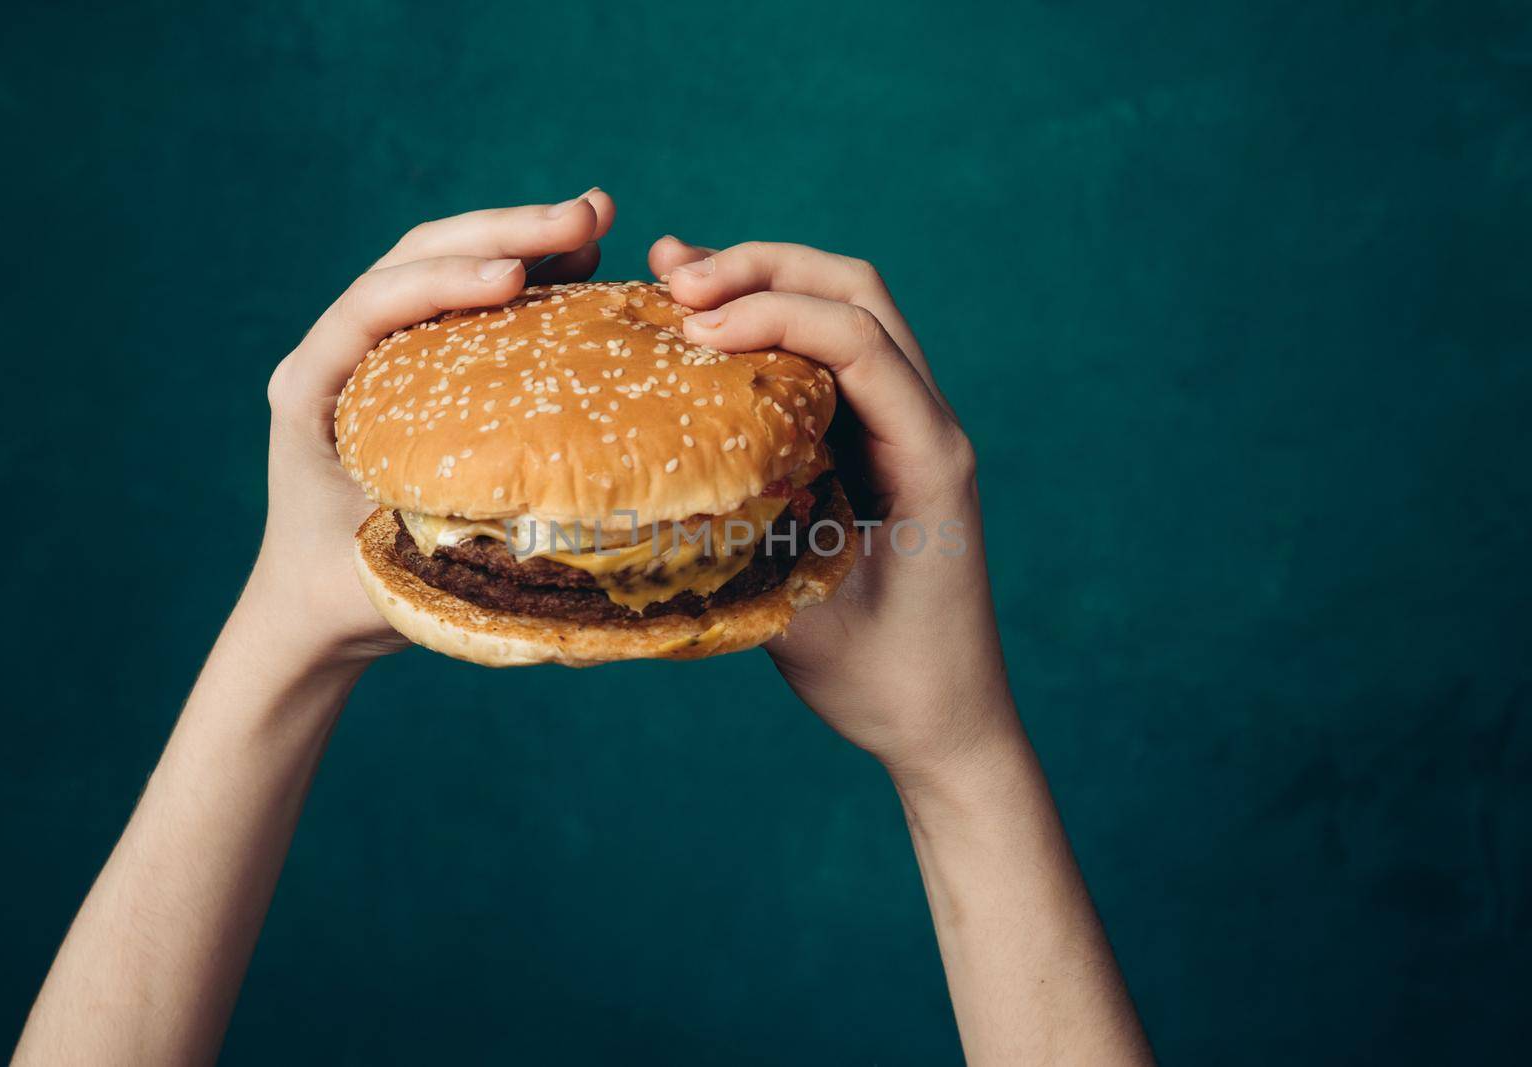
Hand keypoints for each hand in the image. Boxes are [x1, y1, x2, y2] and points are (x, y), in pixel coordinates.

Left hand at [251, 190, 617, 662]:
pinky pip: (467, 302)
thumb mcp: (383, 568)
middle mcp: (337, 354)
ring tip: (597, 219)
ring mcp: (378, 352)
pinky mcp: (417, 362)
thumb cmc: (343, 594)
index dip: (440, 284)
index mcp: (310, 388)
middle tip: (589, 216)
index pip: (370, 307)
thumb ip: (440, 531)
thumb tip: (536, 503)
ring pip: (442, 264)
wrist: (310, 606)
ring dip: (518, 237)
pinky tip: (582, 261)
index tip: (513, 279)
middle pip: (412, 260)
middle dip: (501, 232)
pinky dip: (523, 273)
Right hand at [648, 237, 1014, 786]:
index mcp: (930, 457)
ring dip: (767, 284)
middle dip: (765, 269)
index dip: (771, 314)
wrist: (949, 726)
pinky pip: (831, 361)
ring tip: (678, 279)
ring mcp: (905, 430)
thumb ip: (746, 550)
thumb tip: (659, 486)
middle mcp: (928, 425)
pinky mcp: (879, 448)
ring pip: (847, 312)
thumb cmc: (891, 685)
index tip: (691, 329)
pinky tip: (710, 332)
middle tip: (675, 277)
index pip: (857, 342)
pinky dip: (771, 331)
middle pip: (857, 293)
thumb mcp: (808, 621)